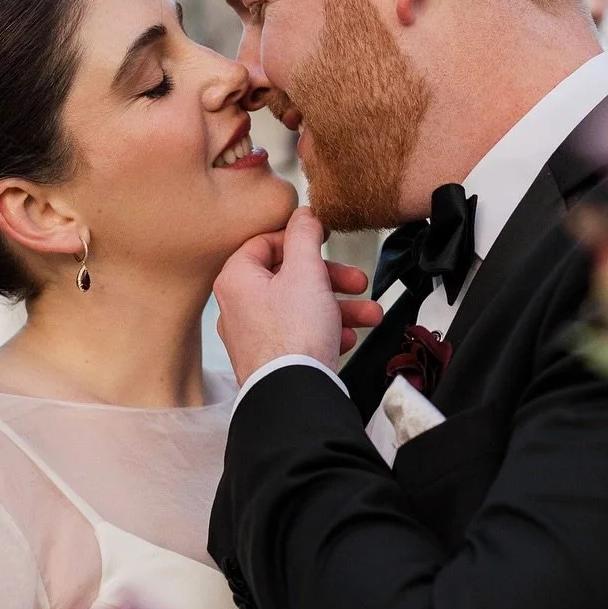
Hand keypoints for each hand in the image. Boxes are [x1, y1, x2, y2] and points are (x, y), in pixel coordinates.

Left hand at [214, 207, 382, 384]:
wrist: (293, 394)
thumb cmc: (293, 336)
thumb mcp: (306, 271)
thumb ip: (305, 236)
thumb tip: (303, 214)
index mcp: (238, 279)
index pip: (266, 243)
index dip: (299, 238)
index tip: (323, 238)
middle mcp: (238, 307)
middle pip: (290, 278)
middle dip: (333, 280)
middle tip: (357, 280)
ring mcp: (253, 336)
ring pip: (301, 308)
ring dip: (339, 308)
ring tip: (369, 314)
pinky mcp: (269, 359)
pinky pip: (299, 335)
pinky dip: (325, 332)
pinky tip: (346, 338)